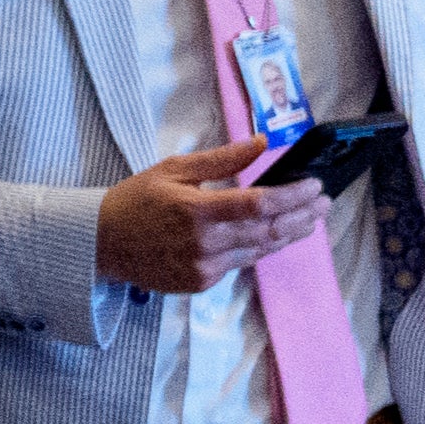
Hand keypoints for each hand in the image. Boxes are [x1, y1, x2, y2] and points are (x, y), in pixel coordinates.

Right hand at [91, 137, 326, 292]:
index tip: (316, 185)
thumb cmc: (136, 200)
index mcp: (197, 209)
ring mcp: (204, 266)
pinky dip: (261, 248)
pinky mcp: (201, 281)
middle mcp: (205, 241)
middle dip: (304, 216)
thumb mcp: (174, 169)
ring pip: (261, 250)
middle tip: (324, 203)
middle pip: (270, 230)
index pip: (260, 204)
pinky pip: (241, 263)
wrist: (100, 242)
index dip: (295, 196)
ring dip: (290, 234)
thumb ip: (222, 159)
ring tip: (311, 219)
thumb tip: (262, 142)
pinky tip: (275, 235)